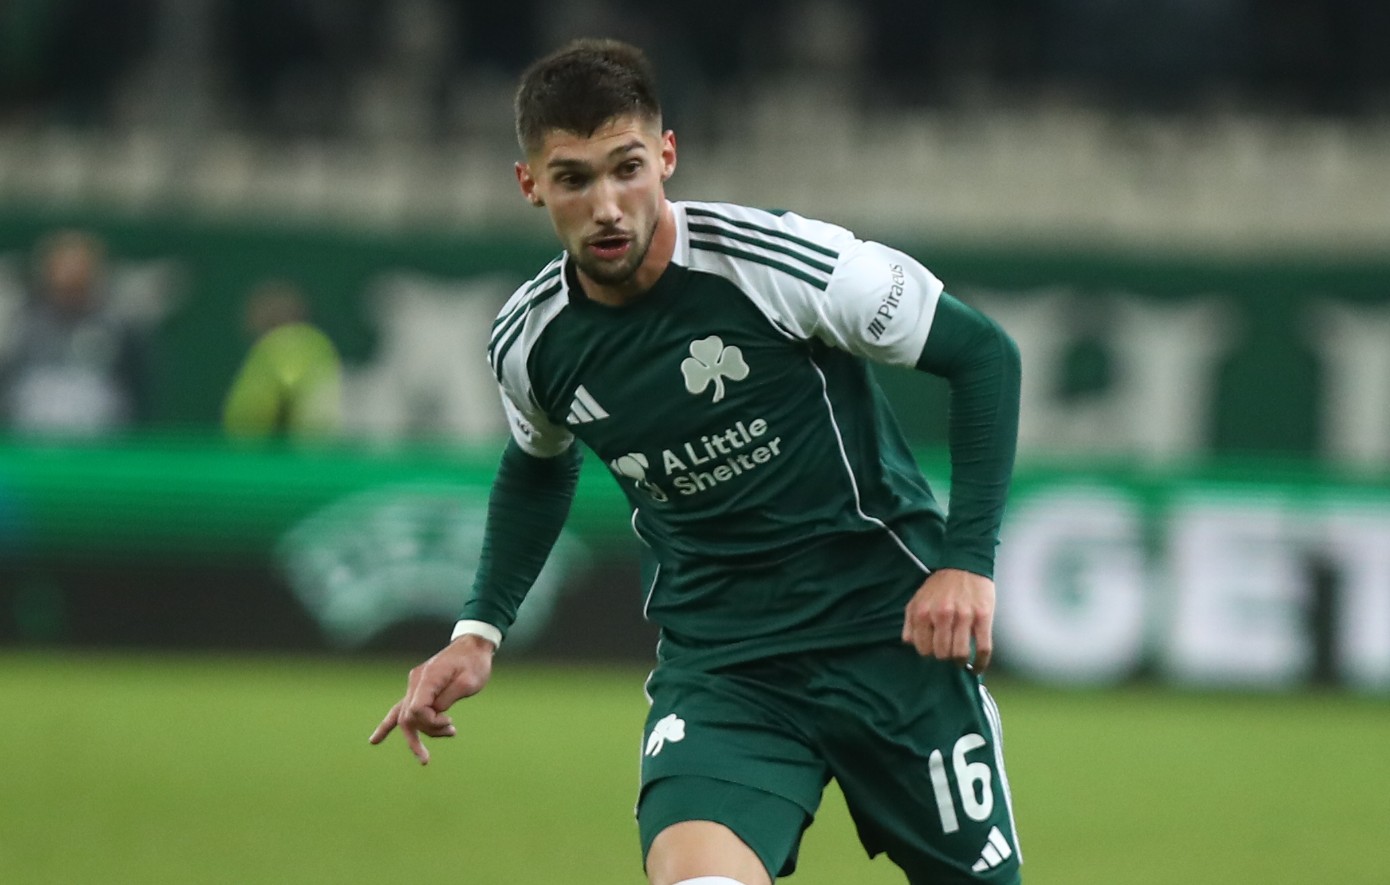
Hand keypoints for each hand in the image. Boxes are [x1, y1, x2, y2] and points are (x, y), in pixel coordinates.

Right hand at [368, 633, 496, 763]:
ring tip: (449, 733)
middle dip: (426, 732)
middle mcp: (416, 681)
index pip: (417, 709)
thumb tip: (433, 714)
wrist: (473, 646)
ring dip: (422, 732)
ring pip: (405, 717)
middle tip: (451, 731)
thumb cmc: (474, 663)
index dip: (430, 722)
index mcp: (428, 678)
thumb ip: (447, 700)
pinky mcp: (418, 687)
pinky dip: (389, 726)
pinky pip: (401, 709)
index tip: (449, 721)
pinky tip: (374, 741)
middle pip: (409, 716)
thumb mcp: (469, 683)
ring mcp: (414, 684)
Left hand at [901, 568, 995, 672]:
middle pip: (941, 654)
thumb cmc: (939, 586)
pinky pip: (983, 648)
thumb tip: (910, 645)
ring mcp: (964, 616)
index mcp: (923, 612)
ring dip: (959, 661)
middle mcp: (942, 615)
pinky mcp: (983, 617)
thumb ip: (910, 623)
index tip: (934, 650)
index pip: (923, 649)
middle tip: (948, 652)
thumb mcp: (917, 600)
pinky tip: (977, 668)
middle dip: (944, 657)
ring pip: (960, 654)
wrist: (964, 564)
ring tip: (960, 659)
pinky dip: (980, 663)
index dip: (929, 653)